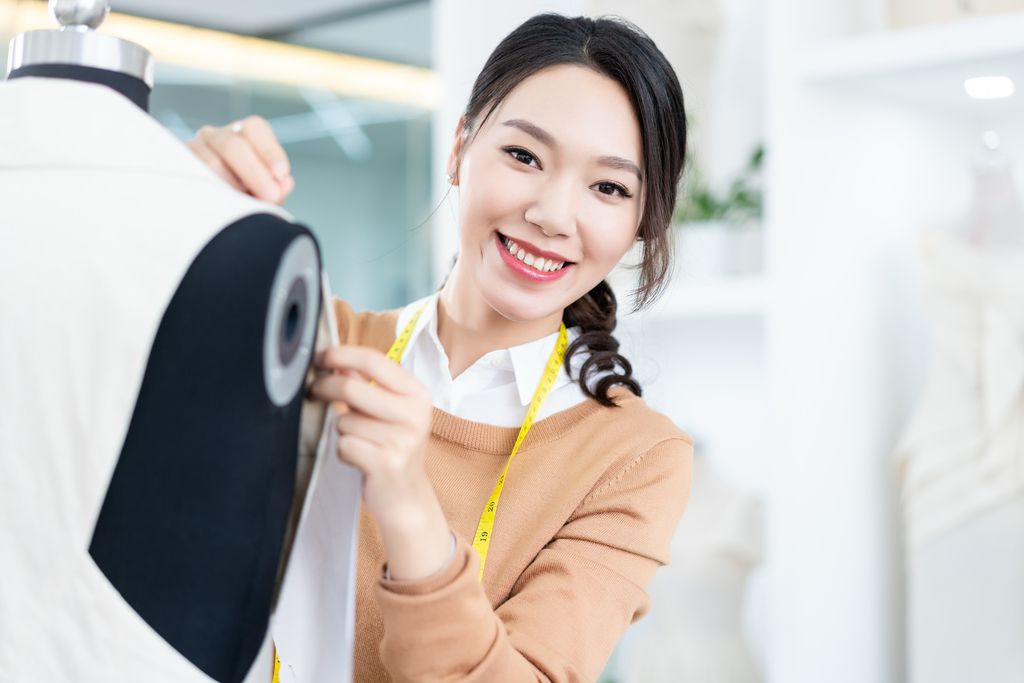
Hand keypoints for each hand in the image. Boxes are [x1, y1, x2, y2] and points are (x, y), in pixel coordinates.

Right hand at [186, 115, 294, 204]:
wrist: (204, 207)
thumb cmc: (241, 195)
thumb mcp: (263, 191)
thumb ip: (277, 188)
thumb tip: (284, 183)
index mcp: (240, 135)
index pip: (254, 129)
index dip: (270, 151)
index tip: (281, 174)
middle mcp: (215, 137)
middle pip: (232, 145)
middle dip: (255, 173)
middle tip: (271, 197)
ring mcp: (193, 150)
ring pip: (210, 163)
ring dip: (232, 187)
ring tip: (244, 206)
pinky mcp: (177, 168)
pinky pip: (192, 178)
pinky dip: (211, 193)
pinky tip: (222, 206)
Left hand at [310, 346, 452, 579]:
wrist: (406, 495)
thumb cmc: (393, 446)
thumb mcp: (388, 410)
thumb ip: (365, 384)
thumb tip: (337, 361)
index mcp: (417, 394)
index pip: (373, 360)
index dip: (340, 355)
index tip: (320, 358)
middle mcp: (415, 414)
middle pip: (351, 388)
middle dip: (324, 388)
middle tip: (314, 392)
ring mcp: (403, 440)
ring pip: (345, 420)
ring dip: (342, 429)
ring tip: (359, 440)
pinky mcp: (387, 464)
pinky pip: (345, 445)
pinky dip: (344, 450)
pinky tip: (359, 457)